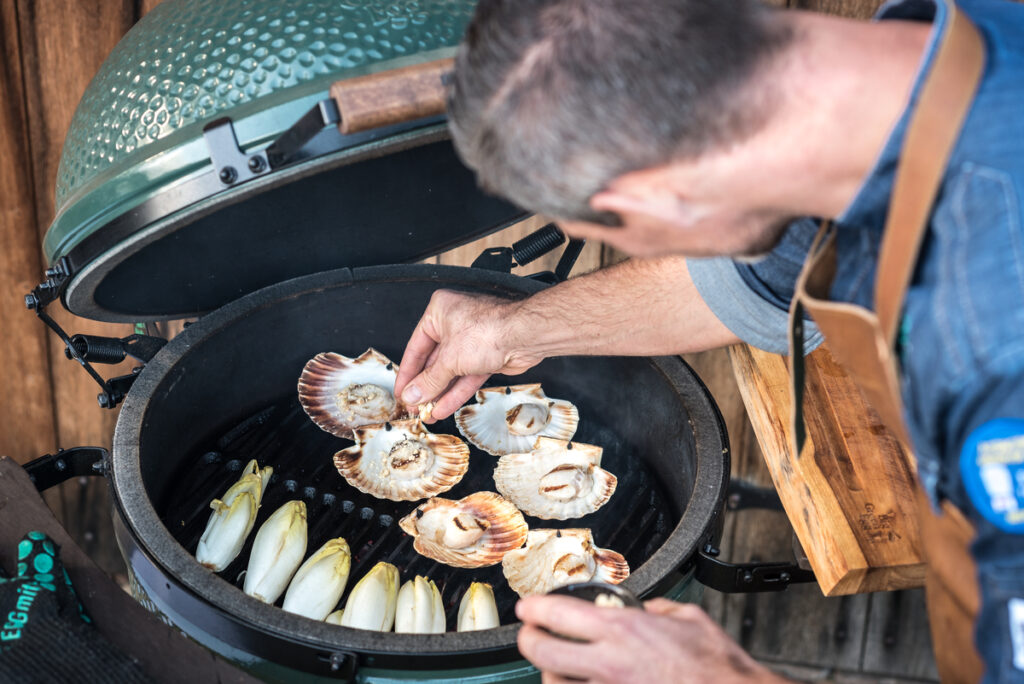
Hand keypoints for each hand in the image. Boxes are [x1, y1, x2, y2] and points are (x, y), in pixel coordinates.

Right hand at [394, 289, 542, 420]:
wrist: (526, 336)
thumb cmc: (491, 329)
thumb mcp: (450, 359)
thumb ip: (429, 380)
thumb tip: (413, 394)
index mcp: (439, 312)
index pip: (416, 347)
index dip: (408, 373)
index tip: (402, 392)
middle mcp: (454, 323)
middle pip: (433, 361)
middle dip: (425, 387)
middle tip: (414, 406)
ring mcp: (472, 341)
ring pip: (450, 372)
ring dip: (439, 393)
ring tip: (427, 412)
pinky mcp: (486, 357)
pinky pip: (466, 378)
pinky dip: (455, 393)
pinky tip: (443, 408)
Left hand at [516, 596, 787, 683]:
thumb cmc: (717, 668)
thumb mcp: (689, 618)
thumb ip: (659, 610)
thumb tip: (648, 609)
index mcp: (623, 631)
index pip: (558, 614)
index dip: (534, 608)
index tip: (527, 607)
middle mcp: (609, 665)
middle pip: (543, 652)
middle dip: (528, 640)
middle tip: (528, 633)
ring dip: (551, 673)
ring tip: (555, 666)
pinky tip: (583, 682)